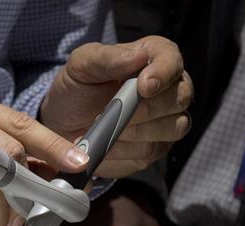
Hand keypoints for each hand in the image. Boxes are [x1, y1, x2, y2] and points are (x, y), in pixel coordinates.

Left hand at [39, 36, 192, 178]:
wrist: (65, 123)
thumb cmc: (78, 88)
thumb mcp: (81, 65)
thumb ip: (106, 58)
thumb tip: (138, 56)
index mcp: (154, 57)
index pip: (172, 60)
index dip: (163, 73)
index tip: (143, 86)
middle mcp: (169, 88)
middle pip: (180, 97)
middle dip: (145, 108)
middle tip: (111, 112)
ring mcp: (167, 120)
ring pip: (173, 127)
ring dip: (136, 131)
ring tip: (103, 127)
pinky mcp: (156, 147)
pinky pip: (152, 150)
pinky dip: (125, 149)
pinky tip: (105, 143)